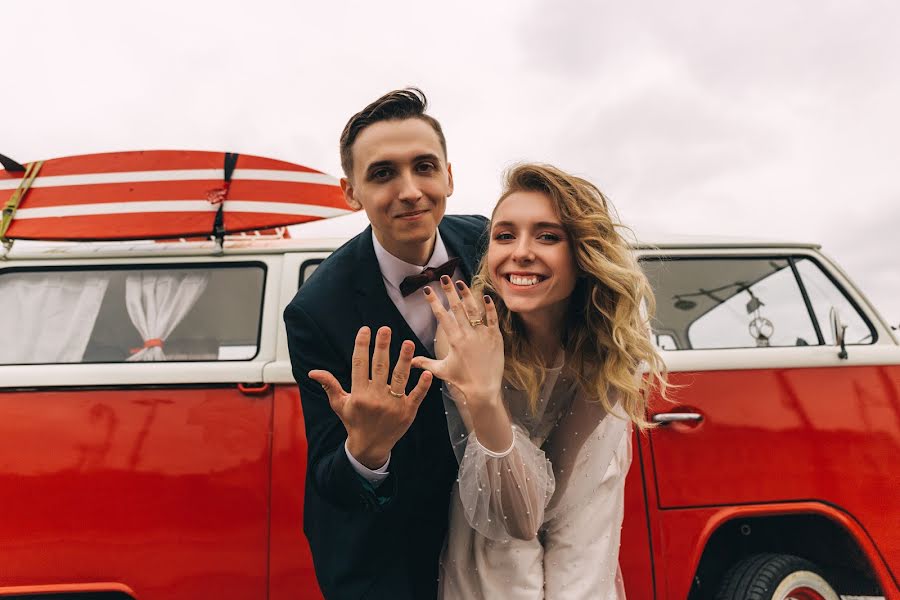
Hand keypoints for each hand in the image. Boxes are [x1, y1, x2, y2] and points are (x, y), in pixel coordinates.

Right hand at [309, 326, 431, 468]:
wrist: (370, 447)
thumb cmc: (354, 422)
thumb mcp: (339, 405)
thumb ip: (329, 386)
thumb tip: (313, 372)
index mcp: (359, 394)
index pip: (360, 364)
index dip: (362, 346)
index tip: (365, 330)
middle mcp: (376, 399)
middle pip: (380, 367)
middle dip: (382, 347)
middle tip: (385, 329)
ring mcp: (393, 406)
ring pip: (400, 378)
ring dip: (405, 360)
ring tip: (408, 342)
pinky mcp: (408, 412)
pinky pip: (417, 396)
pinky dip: (422, 385)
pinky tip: (426, 372)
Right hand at [411, 276, 503, 412]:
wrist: (484, 389)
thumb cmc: (462, 381)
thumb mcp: (442, 371)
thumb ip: (425, 363)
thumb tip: (409, 361)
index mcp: (454, 341)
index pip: (442, 316)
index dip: (434, 302)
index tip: (427, 290)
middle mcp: (468, 335)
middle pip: (457, 308)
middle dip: (449, 291)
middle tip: (443, 278)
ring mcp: (483, 334)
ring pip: (474, 309)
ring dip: (467, 294)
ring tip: (461, 282)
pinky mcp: (496, 337)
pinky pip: (492, 318)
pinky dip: (489, 307)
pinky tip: (484, 295)